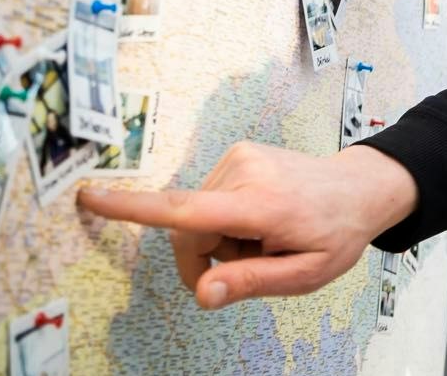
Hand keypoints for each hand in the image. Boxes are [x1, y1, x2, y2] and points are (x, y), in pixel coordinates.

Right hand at [77, 142, 416, 308]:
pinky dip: (224, 218)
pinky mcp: (236, 154)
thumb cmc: (335, 235)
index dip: (133, 208)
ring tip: (262, 235)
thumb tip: (201, 292)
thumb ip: (250, 282)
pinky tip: (259, 218)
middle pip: (188, 232)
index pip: (186, 210)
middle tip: (249, 265)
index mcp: (261, 204)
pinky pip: (207, 199)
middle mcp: (244, 172)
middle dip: (206, 259)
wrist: (358, 189)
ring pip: (195, 218)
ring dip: (219, 238)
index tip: (88, 197)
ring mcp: (239, 158)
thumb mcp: (304, 274)